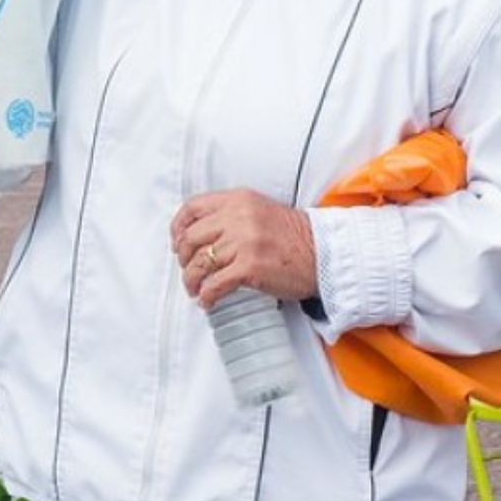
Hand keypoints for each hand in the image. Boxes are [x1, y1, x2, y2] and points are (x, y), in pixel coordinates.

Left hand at [171, 189, 317, 309]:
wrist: (323, 254)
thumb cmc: (294, 237)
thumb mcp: (259, 211)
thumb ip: (232, 215)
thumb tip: (200, 236)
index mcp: (239, 200)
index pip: (192, 208)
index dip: (178, 228)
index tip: (177, 243)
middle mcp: (238, 217)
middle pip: (191, 238)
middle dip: (184, 260)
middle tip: (188, 271)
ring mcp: (244, 242)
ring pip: (200, 264)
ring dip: (192, 281)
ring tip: (196, 290)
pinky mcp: (250, 267)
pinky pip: (215, 285)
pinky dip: (207, 296)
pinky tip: (208, 301)